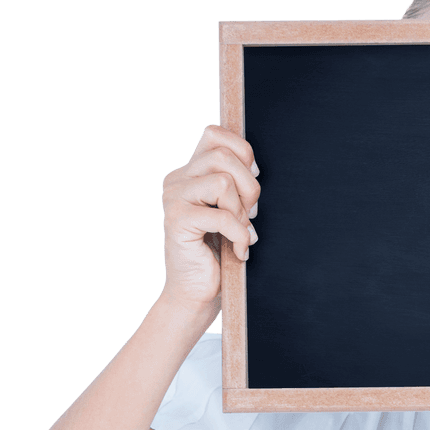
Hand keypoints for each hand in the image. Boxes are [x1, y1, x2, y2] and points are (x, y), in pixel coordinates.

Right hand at [159, 124, 260, 314]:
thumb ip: (236, 187)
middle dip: (249, 186)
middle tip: (250, 215)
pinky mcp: (178, 220)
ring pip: (224, 180)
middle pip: (223, 154)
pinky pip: (222, 215)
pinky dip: (239, 235)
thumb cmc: (218, 256)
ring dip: (242, 211)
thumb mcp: (232, 214)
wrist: (196, 295)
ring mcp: (174, 198)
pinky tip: (240, 251)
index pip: (215, 134)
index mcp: (190, 173)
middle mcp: (177, 180)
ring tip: (241, 233)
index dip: (242, 152)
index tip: (250, 188)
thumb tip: (254, 168)